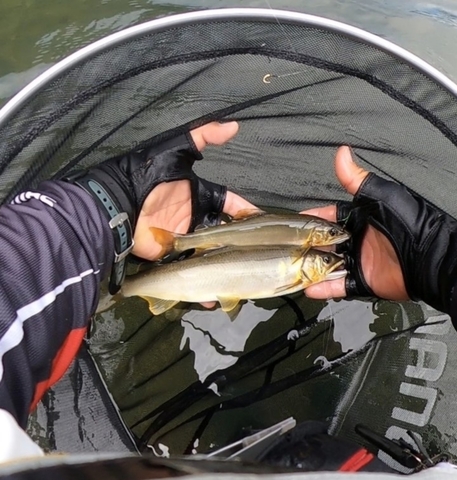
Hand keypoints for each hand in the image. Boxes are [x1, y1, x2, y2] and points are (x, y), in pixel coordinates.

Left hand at [66, 120, 255, 293]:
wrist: (117, 203)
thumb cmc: (148, 174)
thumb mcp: (177, 148)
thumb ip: (204, 135)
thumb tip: (235, 125)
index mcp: (197, 195)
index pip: (227, 203)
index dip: (243, 211)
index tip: (260, 220)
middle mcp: (193, 218)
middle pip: (222, 232)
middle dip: (239, 243)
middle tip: (257, 254)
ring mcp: (182, 240)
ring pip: (210, 255)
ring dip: (224, 267)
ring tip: (242, 280)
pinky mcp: (170, 258)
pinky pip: (190, 272)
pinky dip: (201, 287)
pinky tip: (214, 299)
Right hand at [304, 146, 456, 312]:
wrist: (429, 257)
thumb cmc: (408, 221)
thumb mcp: (380, 195)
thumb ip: (356, 179)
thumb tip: (341, 151)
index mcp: (361, 217)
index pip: (330, 216)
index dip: (313, 219)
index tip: (293, 222)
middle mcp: (358, 239)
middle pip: (326, 242)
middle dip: (309, 244)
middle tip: (288, 247)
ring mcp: (360, 261)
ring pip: (329, 265)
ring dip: (312, 268)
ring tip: (292, 269)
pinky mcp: (363, 281)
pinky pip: (339, 286)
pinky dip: (324, 288)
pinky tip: (307, 288)